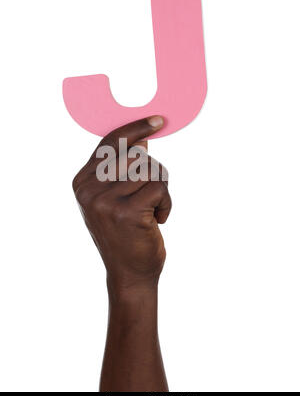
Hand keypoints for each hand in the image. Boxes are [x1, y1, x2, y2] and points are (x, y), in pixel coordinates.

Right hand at [72, 116, 171, 296]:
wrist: (130, 274)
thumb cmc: (126, 233)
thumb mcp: (113, 199)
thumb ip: (120, 170)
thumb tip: (143, 141)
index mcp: (82, 182)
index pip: (110, 143)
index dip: (136, 129)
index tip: (158, 121)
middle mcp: (88, 189)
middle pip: (137, 154)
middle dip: (153, 173)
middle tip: (150, 197)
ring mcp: (105, 201)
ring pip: (151, 170)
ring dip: (160, 190)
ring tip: (151, 211)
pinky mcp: (126, 212)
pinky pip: (160, 187)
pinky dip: (166, 203)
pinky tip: (158, 220)